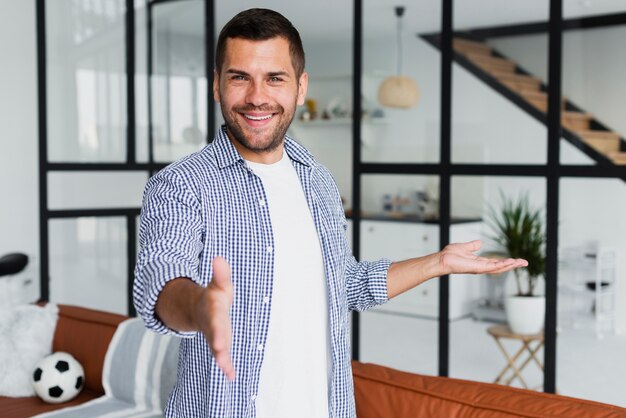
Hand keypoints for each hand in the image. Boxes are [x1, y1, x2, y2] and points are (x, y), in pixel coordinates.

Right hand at [197, 256, 234, 379]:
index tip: (219, 338)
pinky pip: (222, 356)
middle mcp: (212, 325)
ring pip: (217, 348)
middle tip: (219, 350)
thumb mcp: (219, 284)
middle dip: (217, 342)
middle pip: (215, 334)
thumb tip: (219, 258)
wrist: (198, 310)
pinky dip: (226, 366)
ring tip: (227, 369)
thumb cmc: (213, 298)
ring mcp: (214, 336)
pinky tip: (232, 376)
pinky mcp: (219, 344)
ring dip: (221, 357)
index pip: (215, 318)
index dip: (217, 326)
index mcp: (212, 310)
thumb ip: (221, 274)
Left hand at [439, 240, 527, 274]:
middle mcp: (481, 266)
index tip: (517, 260)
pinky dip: (502, 265)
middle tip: (525, 263)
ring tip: (521, 262)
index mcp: (479, 262)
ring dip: (511, 265)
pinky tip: (511, 262)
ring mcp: (480, 268)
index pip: (496, 262)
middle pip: (501, 266)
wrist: (443, 259)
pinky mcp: (478, 268)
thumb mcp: (465, 247)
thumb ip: (473, 246)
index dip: (507, 262)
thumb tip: (479, 243)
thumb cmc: (450, 255)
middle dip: (513, 265)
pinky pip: (493, 266)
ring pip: (499, 268)